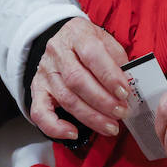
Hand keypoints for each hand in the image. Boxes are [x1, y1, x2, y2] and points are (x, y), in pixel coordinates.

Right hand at [28, 17, 129, 140]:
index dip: (109, 76)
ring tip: (110, 126)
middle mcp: (57, 51)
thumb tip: (129, 84)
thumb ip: (117, 59)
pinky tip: (73, 133)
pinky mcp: (37, 89)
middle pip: (77, 80)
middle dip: (103, 101)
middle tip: (121, 112)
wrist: (65, 41)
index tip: (124, 92)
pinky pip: (40, 112)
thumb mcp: (106, 41)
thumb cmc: (90, 44)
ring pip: (66, 98)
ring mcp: (46, 71)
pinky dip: (55, 127)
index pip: (92, 54)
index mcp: (77, 33)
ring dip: (91, 117)